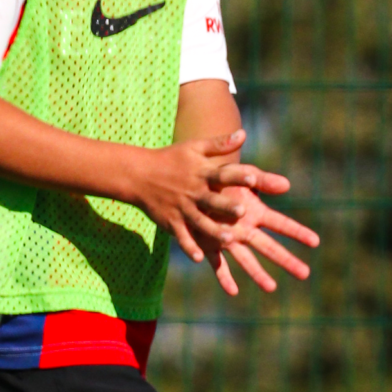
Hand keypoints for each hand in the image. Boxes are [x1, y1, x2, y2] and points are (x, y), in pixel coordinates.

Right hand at [128, 128, 290, 267]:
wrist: (138, 174)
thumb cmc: (171, 159)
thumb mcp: (194, 148)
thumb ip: (220, 144)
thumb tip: (244, 134)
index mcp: (202, 173)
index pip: (223, 174)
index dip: (238, 176)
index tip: (254, 177)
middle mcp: (193, 191)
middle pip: (212, 200)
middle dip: (226, 206)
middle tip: (242, 210)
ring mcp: (181, 208)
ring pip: (200, 222)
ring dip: (214, 231)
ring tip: (229, 240)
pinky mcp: (171, 222)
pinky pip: (181, 236)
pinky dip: (189, 246)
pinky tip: (199, 257)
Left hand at [189, 181, 319, 298]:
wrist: (193, 183)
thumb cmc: (220, 176)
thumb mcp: (242, 174)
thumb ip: (262, 180)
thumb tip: (287, 185)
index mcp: (255, 213)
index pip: (281, 224)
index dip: (298, 232)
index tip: (316, 241)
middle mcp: (244, 230)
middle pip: (269, 247)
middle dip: (287, 260)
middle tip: (305, 274)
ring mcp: (227, 240)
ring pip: (246, 260)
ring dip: (258, 274)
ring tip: (272, 288)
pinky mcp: (209, 245)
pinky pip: (218, 264)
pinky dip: (224, 278)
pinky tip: (232, 292)